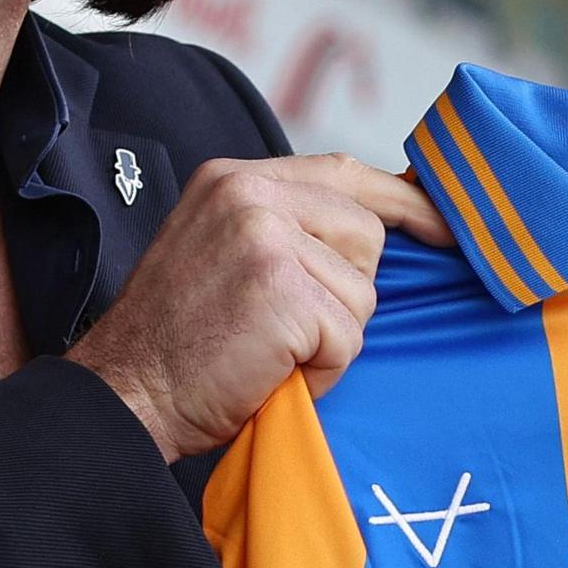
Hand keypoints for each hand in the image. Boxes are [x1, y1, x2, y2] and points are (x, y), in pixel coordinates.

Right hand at [70, 155, 452, 460]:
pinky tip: (271, 372)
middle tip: (285, 329)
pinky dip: (321, 370)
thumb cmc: (177, 344)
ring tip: (269, 352)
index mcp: (234, 178)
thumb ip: (285, 228)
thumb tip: (381, 229)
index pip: (345, 172)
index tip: (443, 227)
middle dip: (346, 293)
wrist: (124, 395)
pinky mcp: (282, 291)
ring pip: (362, 292)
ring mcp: (265, 238)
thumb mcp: (222, 252)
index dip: (402, 202)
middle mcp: (249, 193)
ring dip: (330, 338)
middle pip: (367, 234)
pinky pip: (348, 336)